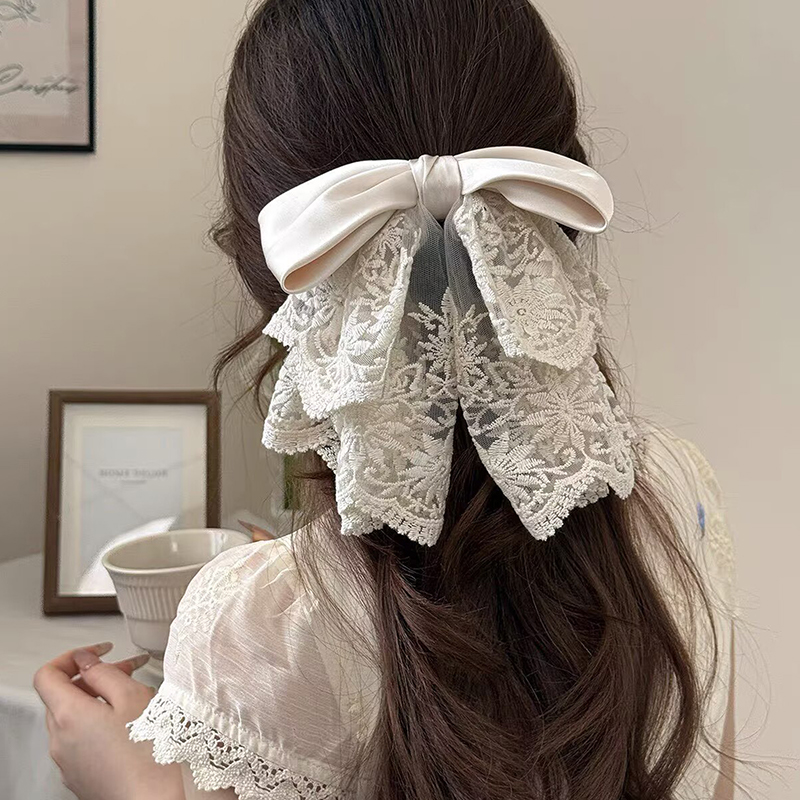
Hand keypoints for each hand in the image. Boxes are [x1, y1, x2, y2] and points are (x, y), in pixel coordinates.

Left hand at [33, 643, 182, 799]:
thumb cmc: (150, 755)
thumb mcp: (132, 697)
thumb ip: (104, 673)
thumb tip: (87, 660)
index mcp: (68, 716)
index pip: (48, 674)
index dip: (72, 656)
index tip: (98, 652)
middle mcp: (60, 741)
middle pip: (62, 695)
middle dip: (93, 677)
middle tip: (127, 670)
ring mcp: (69, 762)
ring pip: (74, 718)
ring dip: (98, 700)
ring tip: (134, 697)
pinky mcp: (82, 776)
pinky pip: (82, 740)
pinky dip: (100, 724)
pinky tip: (131, 726)